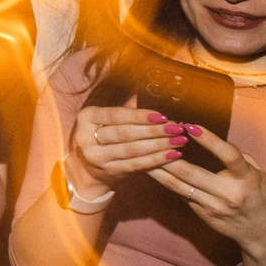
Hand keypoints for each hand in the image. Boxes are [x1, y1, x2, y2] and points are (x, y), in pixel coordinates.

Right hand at [65, 103, 182, 195]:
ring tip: (179, 140)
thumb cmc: (102, 135)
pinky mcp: (109, 171)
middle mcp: (86, 137)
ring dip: (159, 145)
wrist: (88, 166)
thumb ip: (123, 110)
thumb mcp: (105, 120)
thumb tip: (139, 95)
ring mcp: (96, 157)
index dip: (140, 116)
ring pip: (133, 150)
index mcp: (86, 117)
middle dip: (154, 131)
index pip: (116, 115)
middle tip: (176, 128)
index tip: (163, 116)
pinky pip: (136, 164)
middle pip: (125, 133)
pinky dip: (156, 159)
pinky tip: (172, 154)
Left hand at [146, 124, 265, 265]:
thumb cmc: (263, 197)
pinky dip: (165, 180)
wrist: (264, 234)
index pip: (229, 156)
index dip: (209, 140)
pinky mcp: (201, 213)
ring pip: (178, 185)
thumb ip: (239, 158)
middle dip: (170, 153)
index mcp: (247, 180)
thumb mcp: (259, 174)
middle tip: (155, 134)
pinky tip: (151, 168)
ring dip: (158, 168)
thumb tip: (213, 139)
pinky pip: (180, 193)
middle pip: (191, 172)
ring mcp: (212, 206)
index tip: (191, 125)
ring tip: (142, 150)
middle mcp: (228, 194)